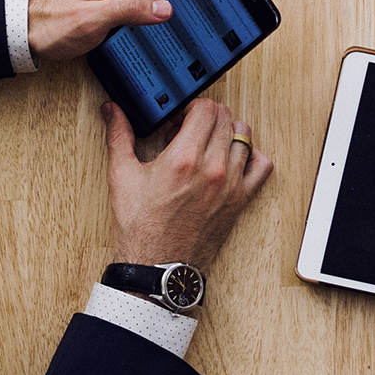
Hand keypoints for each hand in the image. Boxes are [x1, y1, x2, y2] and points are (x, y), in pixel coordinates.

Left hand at [28, 0, 190, 61]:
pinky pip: (149, 1)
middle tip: (206, 18)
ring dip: (177, 5)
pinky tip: (163, 29)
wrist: (27, 29)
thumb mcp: (96, 19)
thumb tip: (167, 8)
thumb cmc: (55, 24)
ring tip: (191, 26)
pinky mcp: (118, 0)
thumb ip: (132, 9)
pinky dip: (160, 12)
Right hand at [102, 98, 273, 270]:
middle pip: (226, 118)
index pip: (206, 108)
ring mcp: (231, 184)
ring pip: (244, 137)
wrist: (158, 265)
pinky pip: (262, 166)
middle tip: (189, 133)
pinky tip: (233, 161)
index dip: (190, 108)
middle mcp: (213, 168)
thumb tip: (111, 110)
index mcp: (184, 158)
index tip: (179, 120)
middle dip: (207, 118)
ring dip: (227, 133)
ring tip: (208, 146)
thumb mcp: (123, 176)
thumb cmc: (141, 226)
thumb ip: (119, 136)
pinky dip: (252, 157)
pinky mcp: (241, 200)